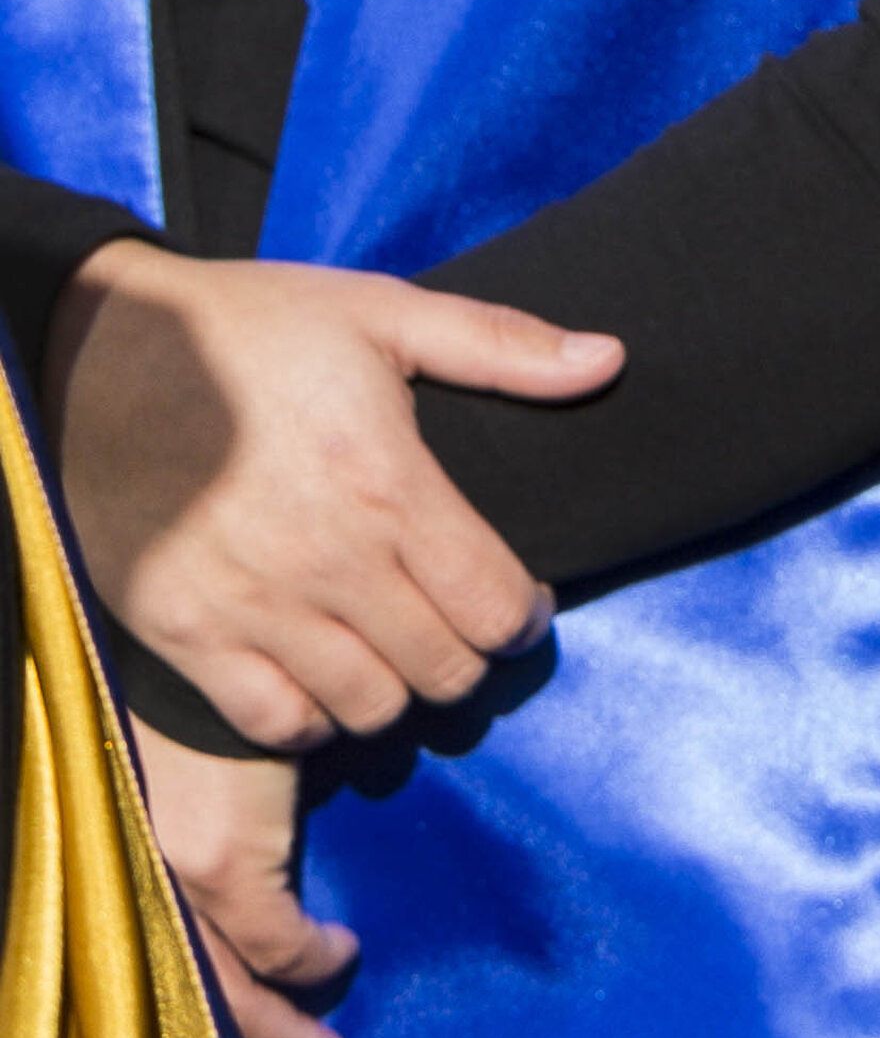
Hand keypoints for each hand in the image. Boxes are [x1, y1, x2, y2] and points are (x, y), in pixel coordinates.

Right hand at [49, 240, 617, 750]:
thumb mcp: (384, 312)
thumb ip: (503, 345)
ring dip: (398, 692)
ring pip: (367, 710)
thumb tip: (609, 360)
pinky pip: (277, 725)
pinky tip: (324, 674)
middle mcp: (328, 560)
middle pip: (440, 670)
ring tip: (397, 650)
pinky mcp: (189, 637)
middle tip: (461, 629)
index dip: (525, 616)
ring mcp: (254, 608)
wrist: (112, 354)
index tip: (522, 602)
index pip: (494, 604)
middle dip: (469, 658)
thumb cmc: (257, 328)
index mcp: (387, 483)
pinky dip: (315, 717)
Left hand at [136, 735, 356, 1037]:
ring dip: (287, 1029)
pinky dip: (312, 960)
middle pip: (199, 1003)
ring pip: (232, 994)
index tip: (267, 1022)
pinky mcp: (226, 862)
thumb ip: (219, 848)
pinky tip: (339, 951)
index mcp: (133, 877)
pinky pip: (278, 943)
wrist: (211, 652)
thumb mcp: (194, 796)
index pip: (168, 980)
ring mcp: (182, 880)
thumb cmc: (198, 717)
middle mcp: (146, 888)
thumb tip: (264, 893)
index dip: (221, 1015)